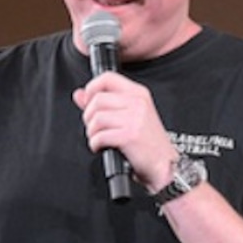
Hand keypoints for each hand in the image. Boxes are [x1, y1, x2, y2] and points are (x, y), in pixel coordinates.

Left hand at [72, 72, 176, 192]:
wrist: (164, 164)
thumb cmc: (148, 142)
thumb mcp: (129, 116)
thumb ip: (103, 103)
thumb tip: (79, 95)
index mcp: (139, 94)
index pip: (107, 78)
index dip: (91, 88)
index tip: (88, 101)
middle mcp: (138, 103)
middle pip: (97, 100)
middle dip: (89, 116)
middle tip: (95, 127)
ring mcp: (134, 118)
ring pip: (96, 118)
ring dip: (92, 132)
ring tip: (99, 138)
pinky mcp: (129, 135)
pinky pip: (100, 136)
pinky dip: (95, 144)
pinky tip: (101, 147)